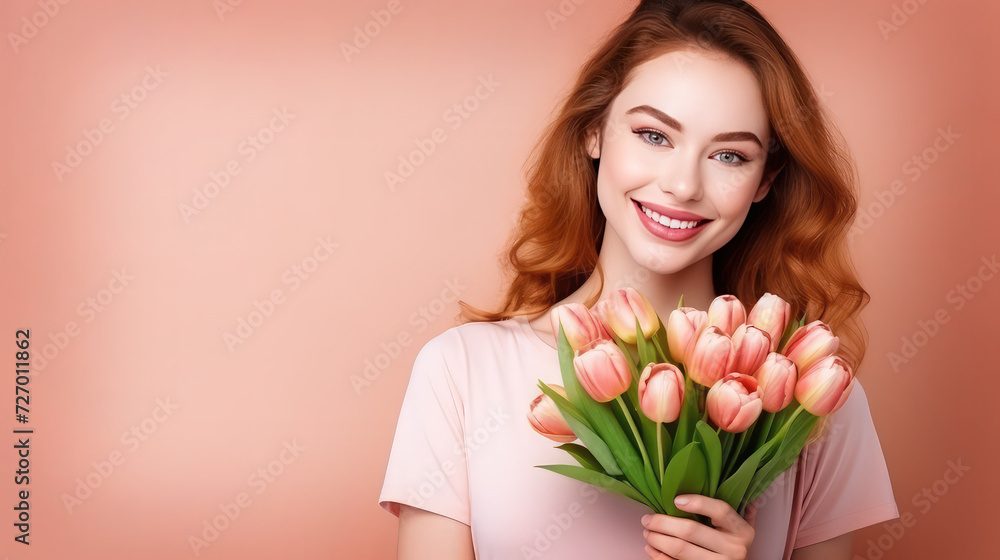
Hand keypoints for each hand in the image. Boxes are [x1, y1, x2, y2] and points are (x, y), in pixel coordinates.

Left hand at [641, 495, 757, 558]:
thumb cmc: (732, 543)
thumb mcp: (739, 526)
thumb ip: (734, 507)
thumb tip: (726, 479)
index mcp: (742, 531)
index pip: (720, 510)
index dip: (697, 502)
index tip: (675, 499)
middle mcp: (734, 549)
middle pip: (692, 531)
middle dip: (663, 523)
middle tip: (647, 519)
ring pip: (680, 550)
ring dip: (657, 540)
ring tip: (647, 532)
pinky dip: (659, 557)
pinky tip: (651, 549)